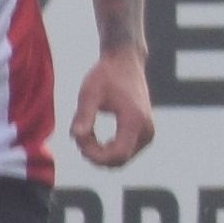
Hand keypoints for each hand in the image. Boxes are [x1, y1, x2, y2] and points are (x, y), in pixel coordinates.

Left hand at [71, 48, 155, 165]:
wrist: (125, 62)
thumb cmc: (106, 75)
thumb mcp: (89, 93)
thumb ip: (83, 115)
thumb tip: (75, 137)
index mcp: (135, 121)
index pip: (117, 155)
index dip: (94, 156)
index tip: (78, 139)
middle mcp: (146, 131)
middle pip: (119, 160)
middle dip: (95, 155)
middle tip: (78, 135)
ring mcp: (148, 133)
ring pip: (121, 159)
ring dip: (100, 152)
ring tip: (84, 132)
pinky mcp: (145, 133)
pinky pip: (124, 152)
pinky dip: (107, 149)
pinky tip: (93, 135)